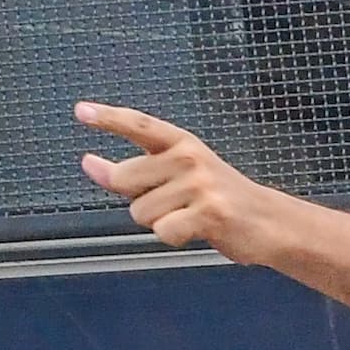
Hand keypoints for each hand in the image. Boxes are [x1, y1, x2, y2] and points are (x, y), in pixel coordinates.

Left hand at [77, 104, 285, 261]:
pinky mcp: (210, 212)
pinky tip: (197, 230)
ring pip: (141, 211)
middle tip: (171, 202)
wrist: (268, 220)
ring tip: (188, 216)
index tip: (81, 111)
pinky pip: (164, 231)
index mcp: (182, 143)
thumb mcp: (178, 174)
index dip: (108, 118)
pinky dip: (175, 237)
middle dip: (136, 198)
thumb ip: (135, 170)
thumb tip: (90, 164)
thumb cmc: (217, 198)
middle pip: (124, 178)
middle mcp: (189, 157)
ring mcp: (201, 184)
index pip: (139, 125)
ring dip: (158, 222)